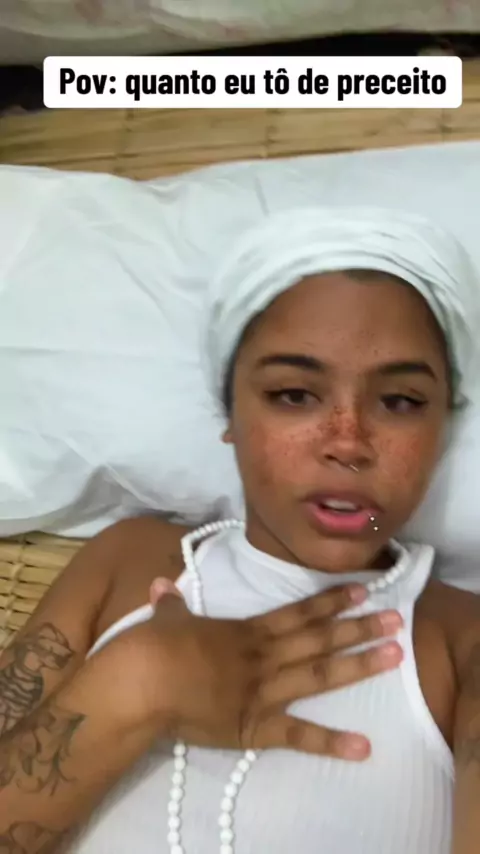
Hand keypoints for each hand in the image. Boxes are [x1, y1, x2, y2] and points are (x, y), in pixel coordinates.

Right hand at [121, 577, 402, 760]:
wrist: (143, 682)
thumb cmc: (153, 648)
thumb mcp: (166, 620)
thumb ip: (171, 605)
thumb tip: (160, 586)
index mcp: (247, 631)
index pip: (298, 613)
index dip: (330, 602)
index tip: (362, 591)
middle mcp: (265, 656)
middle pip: (319, 639)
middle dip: (359, 629)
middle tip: (397, 620)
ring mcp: (264, 690)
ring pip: (319, 675)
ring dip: (357, 665)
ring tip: (394, 655)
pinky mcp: (255, 725)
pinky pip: (297, 735)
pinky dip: (330, 742)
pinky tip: (363, 746)